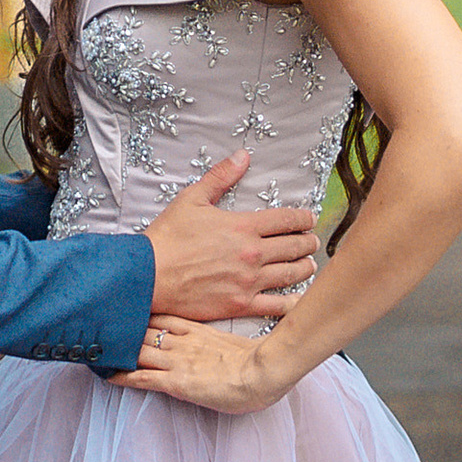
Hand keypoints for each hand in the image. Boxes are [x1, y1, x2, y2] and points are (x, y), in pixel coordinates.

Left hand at [115, 317, 289, 415]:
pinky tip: (107, 374)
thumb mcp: (241, 340)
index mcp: (198, 330)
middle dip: (123, 327)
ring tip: (96, 347)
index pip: (161, 316)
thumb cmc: (263, 360)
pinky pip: (141, 377)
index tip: (124, 307)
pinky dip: (122, 375)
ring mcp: (177, 361)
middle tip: (100, 322)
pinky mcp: (176, 382)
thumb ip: (225, 336)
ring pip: (138, 350)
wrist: (268, 371)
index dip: (141, 313)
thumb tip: (228, 333)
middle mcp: (183, 342)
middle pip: (143, 329)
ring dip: (117, 349)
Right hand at [143, 153, 318, 323]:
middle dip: (308, 243)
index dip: (303, 218)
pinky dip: (292, 301)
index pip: (286, 219)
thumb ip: (221, 177)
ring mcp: (249, 281)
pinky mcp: (241, 304)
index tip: (309, 219)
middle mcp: (252, 254)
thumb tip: (242, 156)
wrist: (148, 275)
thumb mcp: (192, 199)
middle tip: (313, 242)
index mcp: (243, 227)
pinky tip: (299, 298)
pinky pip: (276, 304)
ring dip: (305, 268)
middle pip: (294, 247)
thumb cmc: (168, 238)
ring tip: (309, 265)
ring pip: (290, 274)